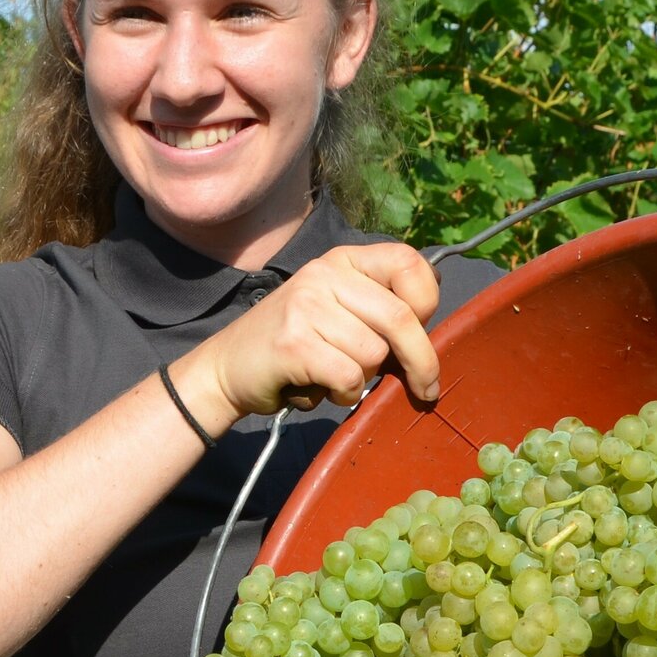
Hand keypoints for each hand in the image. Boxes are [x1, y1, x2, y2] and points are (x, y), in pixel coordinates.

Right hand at [177, 242, 441, 423]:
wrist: (225, 369)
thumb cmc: (293, 347)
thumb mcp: (336, 310)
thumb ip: (378, 310)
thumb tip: (431, 335)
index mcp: (342, 261)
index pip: (408, 263)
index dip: (427, 302)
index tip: (423, 331)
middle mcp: (324, 274)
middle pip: (401, 319)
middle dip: (422, 362)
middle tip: (426, 389)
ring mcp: (306, 306)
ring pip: (374, 354)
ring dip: (363, 379)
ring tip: (334, 376)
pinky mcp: (294, 342)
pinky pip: (349, 377)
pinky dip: (343, 395)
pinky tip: (321, 389)